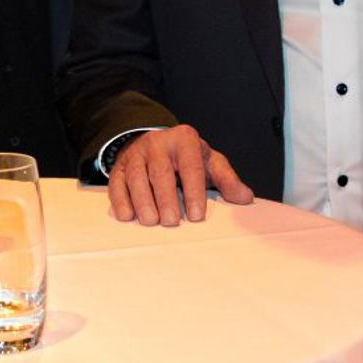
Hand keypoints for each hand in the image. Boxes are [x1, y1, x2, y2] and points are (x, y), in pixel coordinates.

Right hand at [107, 126, 252, 225]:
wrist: (156, 142)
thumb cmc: (188, 158)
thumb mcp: (210, 162)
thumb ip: (227, 179)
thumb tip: (245, 198)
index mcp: (185, 140)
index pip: (191, 166)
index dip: (194, 191)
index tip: (197, 216)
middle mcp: (158, 143)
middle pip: (161, 172)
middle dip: (166, 198)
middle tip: (171, 222)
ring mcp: (136, 154)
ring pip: (136, 176)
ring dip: (143, 201)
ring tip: (151, 222)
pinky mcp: (119, 167)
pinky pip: (117, 182)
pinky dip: (121, 200)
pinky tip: (128, 216)